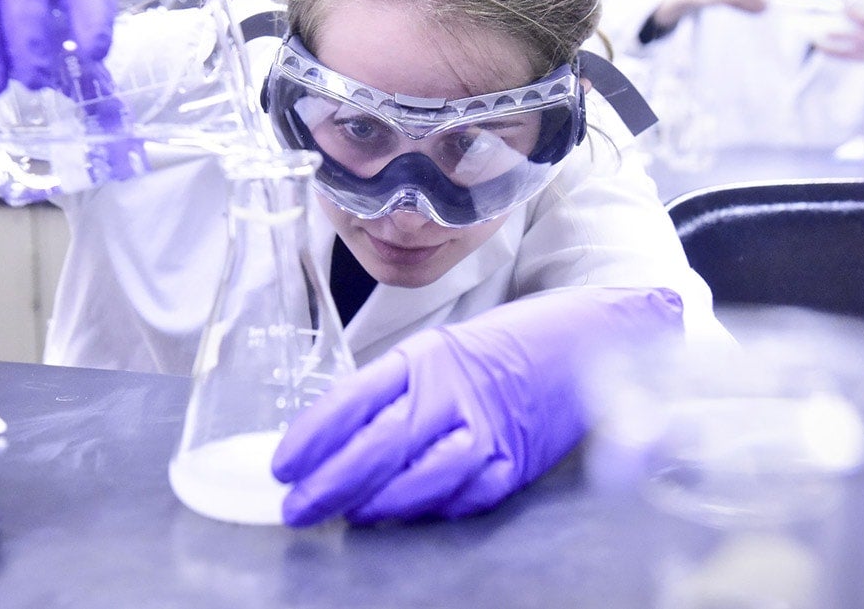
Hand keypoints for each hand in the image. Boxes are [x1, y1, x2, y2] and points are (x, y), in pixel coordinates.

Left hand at [272, 286, 685, 525]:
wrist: (582, 342)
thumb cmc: (498, 349)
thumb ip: (390, 393)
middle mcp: (451, 391)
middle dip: (327, 485)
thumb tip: (332, 445)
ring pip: (416, 482)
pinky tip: (399, 520)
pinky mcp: (514, 464)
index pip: (351, 399)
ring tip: (343, 517)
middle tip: (295, 508)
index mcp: (424, 357)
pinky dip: (426, 514)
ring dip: (372, 506)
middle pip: (376, 446)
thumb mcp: (435, 353)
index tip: (281, 466)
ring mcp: (486, 429)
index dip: (310, 439)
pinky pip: (460, 501)